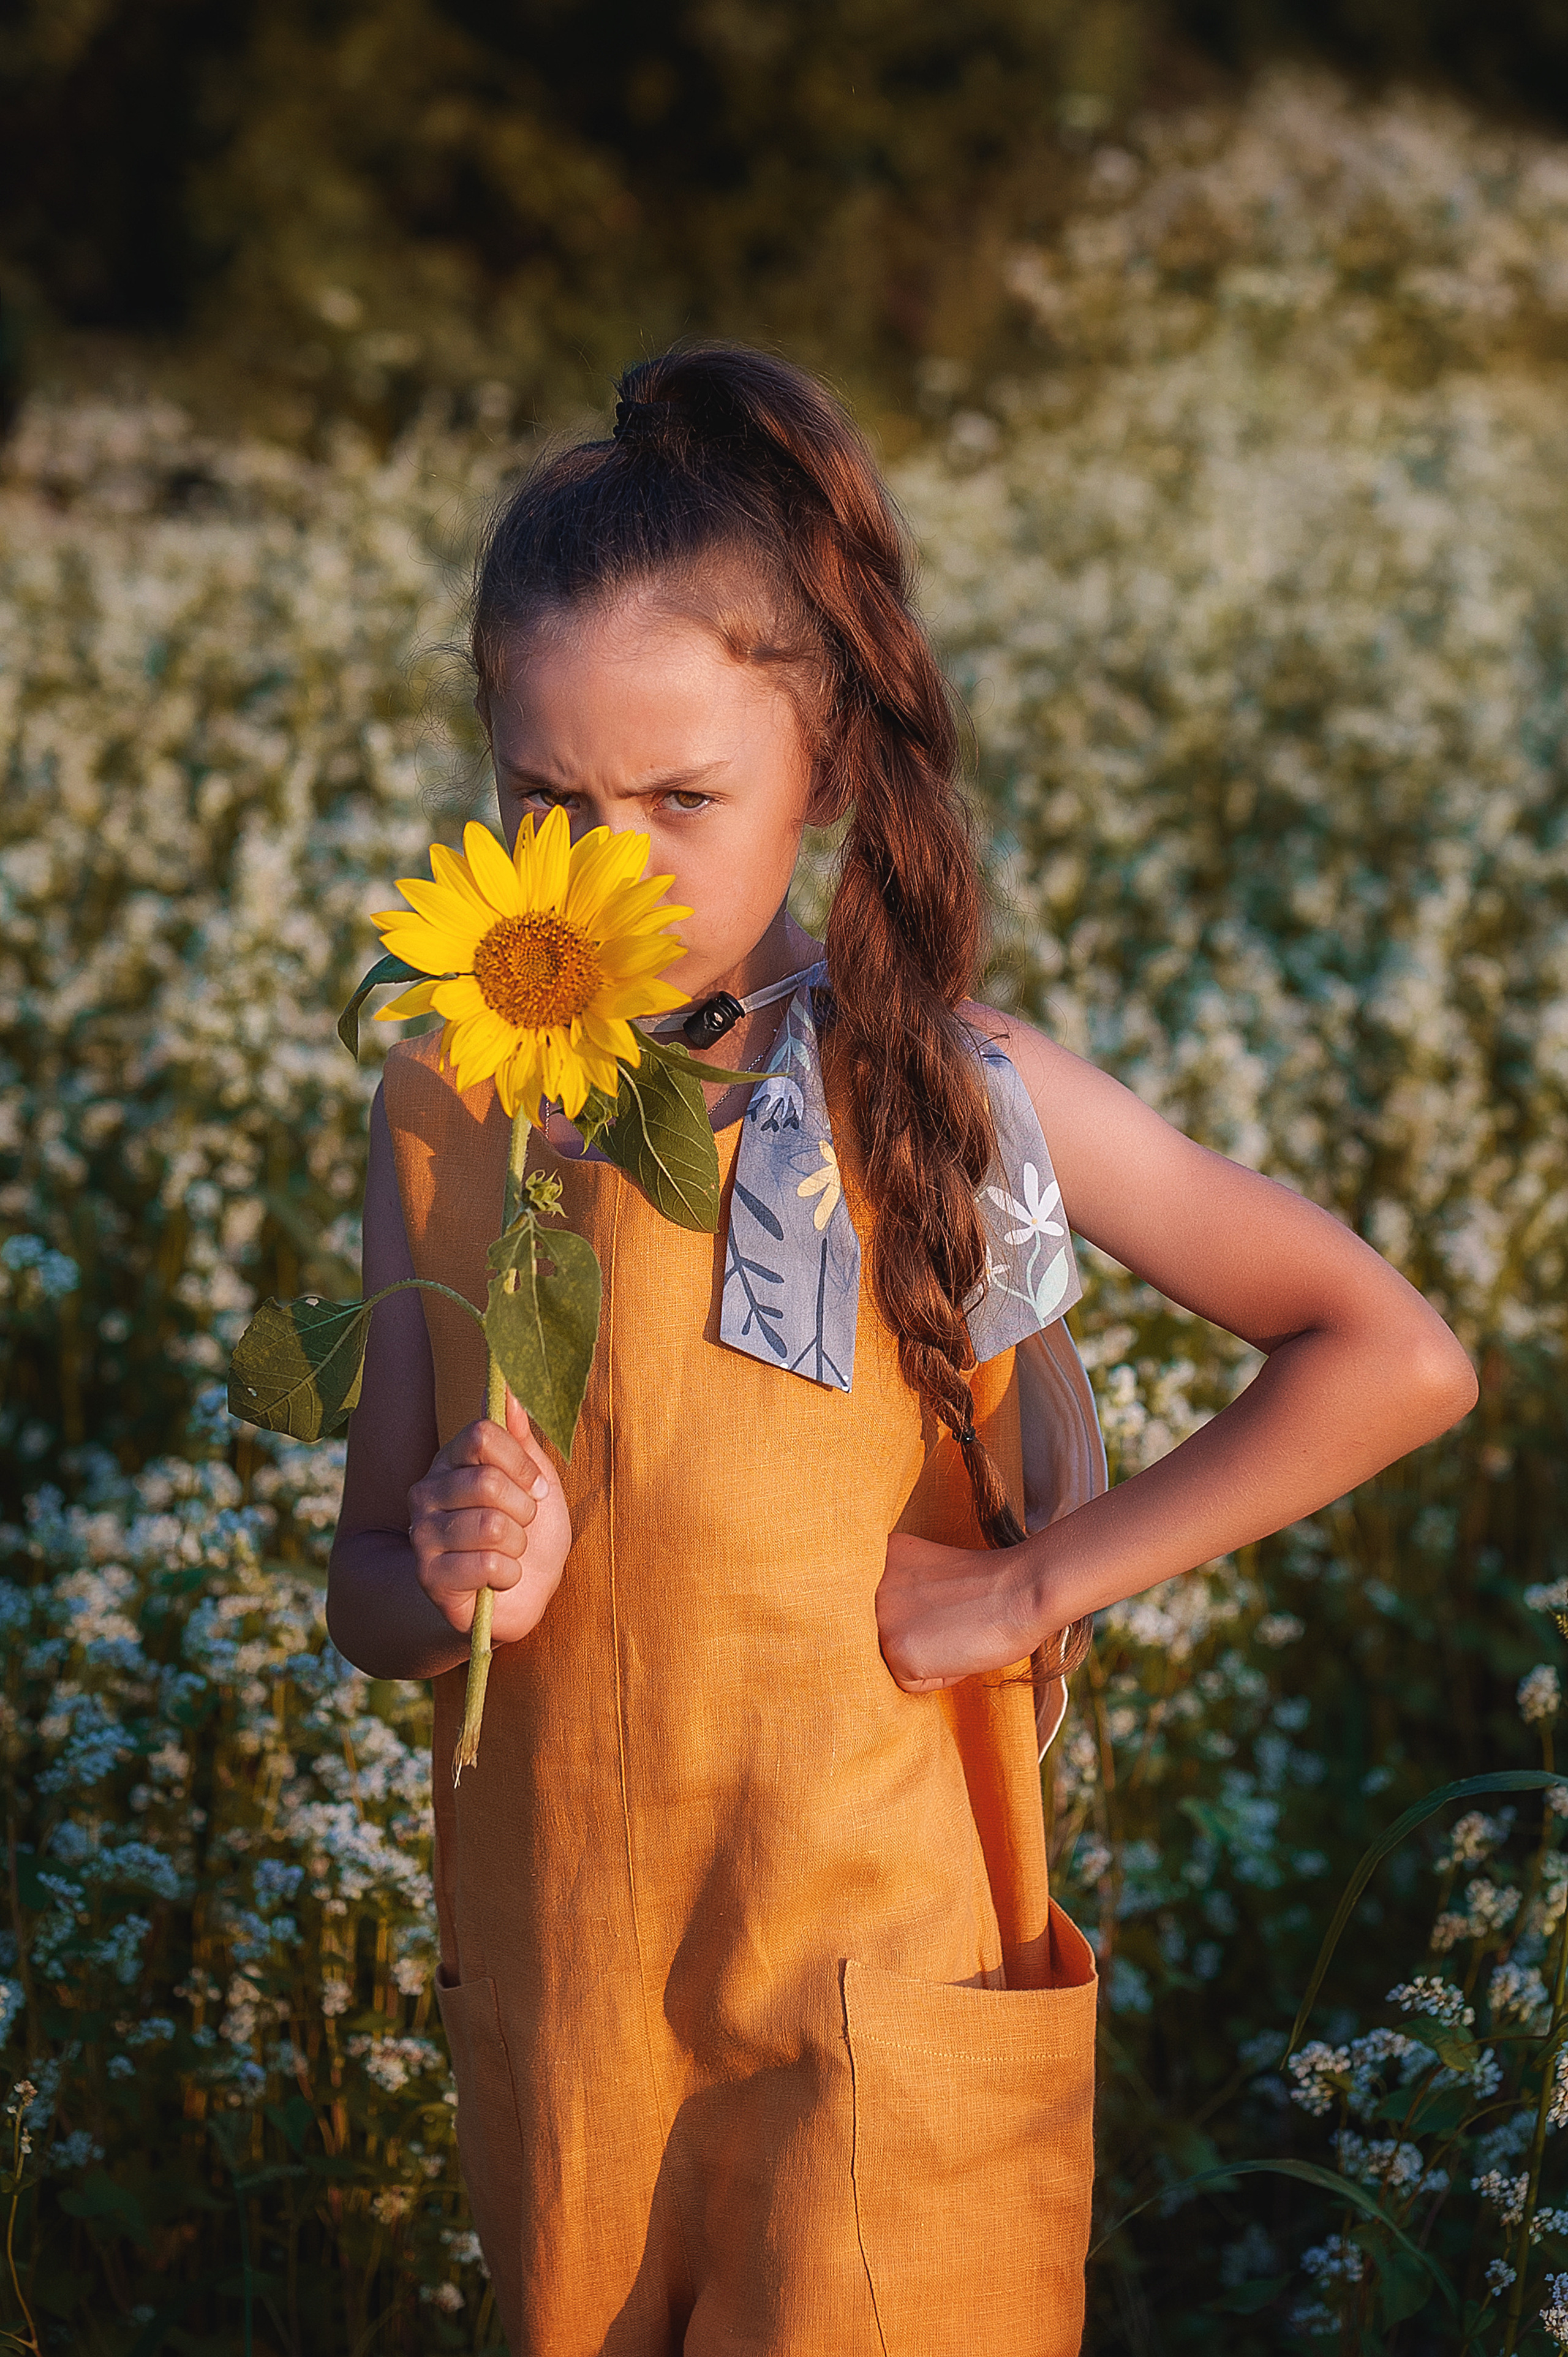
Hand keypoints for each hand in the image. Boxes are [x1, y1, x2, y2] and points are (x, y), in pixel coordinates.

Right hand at [408, 1391, 572, 1644]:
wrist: (524, 1596)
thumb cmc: (530, 1533)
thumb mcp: (534, 1480)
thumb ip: (519, 1436)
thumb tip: (510, 1386)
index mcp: (450, 1461)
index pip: (482, 1435)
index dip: (520, 1462)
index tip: (535, 1487)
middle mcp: (425, 1492)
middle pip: (488, 1481)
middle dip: (524, 1510)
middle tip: (522, 1527)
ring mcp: (422, 1535)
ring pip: (492, 1525)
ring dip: (519, 1545)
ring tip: (510, 1553)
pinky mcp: (429, 1577)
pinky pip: (488, 1565)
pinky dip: (509, 1575)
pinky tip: (500, 1579)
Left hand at [875, 1532, 1042, 1693]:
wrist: (1025, 1589)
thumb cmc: (997, 1585)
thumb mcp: (939, 1575)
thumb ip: (914, 1590)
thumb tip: (907, 1624)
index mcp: (886, 1556)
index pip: (897, 1610)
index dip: (933, 1614)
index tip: (956, 1602)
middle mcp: (872, 1582)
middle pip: (896, 1636)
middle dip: (928, 1637)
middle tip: (961, 1618)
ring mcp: (882, 1616)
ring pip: (901, 1661)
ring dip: (933, 1657)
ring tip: (961, 1631)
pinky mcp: (896, 1649)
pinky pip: (913, 1683)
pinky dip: (941, 1677)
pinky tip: (961, 1648)